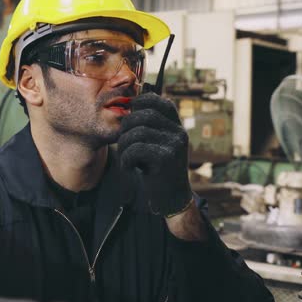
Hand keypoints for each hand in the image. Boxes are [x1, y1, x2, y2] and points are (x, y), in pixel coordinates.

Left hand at [118, 93, 191, 216]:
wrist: (171, 199)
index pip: (160, 102)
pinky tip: (128, 167)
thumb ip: (149, 128)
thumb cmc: (158, 170)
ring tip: (124, 157)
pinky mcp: (166, 159)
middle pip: (145, 115)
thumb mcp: (157, 145)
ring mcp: (175, 145)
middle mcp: (179, 133)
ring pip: (138, 132)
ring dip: (124, 145)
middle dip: (126, 127)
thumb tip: (128, 105)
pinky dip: (126, 158)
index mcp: (177, 127)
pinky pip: (136, 149)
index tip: (129, 112)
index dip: (141, 102)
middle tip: (121, 141)